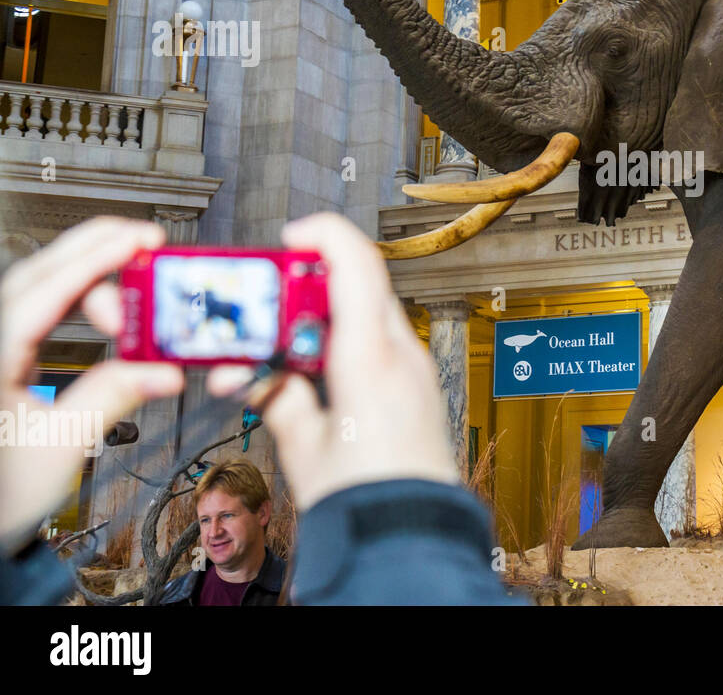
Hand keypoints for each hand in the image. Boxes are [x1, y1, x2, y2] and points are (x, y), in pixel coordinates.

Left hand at [0, 218, 183, 554]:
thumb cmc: (3, 494)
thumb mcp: (62, 445)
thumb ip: (112, 398)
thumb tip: (164, 370)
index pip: (43, 293)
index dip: (93, 261)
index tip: (136, 242)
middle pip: (34, 273)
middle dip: (90, 246)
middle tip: (143, 239)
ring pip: (33, 286)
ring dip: (83, 266)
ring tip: (129, 262)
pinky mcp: (3, 358)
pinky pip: (36, 308)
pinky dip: (72, 291)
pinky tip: (100, 298)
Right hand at [213, 213, 458, 511]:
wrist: (410, 535)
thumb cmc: (364, 497)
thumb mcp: (301, 444)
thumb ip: (277, 396)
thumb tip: (256, 374)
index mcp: (368, 358)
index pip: (355, 263)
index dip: (322, 235)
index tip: (290, 236)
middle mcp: (400, 354)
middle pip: (356, 287)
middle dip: (307, 289)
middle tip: (266, 310)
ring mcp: (415, 369)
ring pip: (366, 317)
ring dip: (322, 323)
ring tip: (280, 362)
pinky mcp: (419, 387)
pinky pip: (380, 346)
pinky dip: (344, 347)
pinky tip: (315, 379)